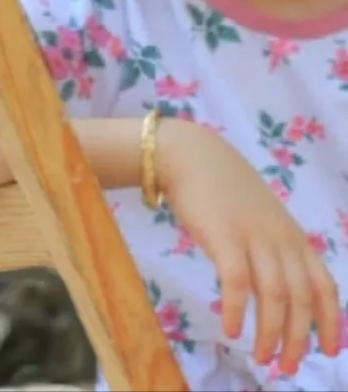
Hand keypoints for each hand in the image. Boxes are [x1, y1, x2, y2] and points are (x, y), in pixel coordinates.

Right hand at [156, 118, 339, 375]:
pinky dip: (237, 310)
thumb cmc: (225, 190)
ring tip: (262, 358)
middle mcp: (279, 238)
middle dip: (298, 338)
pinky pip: (236, 281)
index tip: (329, 351)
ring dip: (270, 332)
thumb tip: (282, 289)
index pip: (324, 283)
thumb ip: (275, 248)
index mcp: (292, 236)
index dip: (330, 320)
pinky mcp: (223, 236)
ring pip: (274, 294)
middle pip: (301, 296)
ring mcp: (252, 236)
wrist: (193, 157)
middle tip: (285, 367)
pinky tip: (231, 330)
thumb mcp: (263, 219)